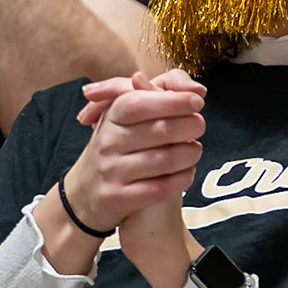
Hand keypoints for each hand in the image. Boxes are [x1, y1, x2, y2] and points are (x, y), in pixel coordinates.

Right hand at [60, 71, 205, 230]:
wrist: (88, 190)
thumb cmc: (121, 143)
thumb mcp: (130, 111)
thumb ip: (162, 91)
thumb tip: (195, 89)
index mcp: (112, 115)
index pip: (140, 102)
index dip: (174, 100)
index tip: (197, 102)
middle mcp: (107, 141)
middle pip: (161, 130)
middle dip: (190, 126)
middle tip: (199, 126)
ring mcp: (110, 171)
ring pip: (166, 159)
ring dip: (190, 153)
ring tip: (193, 150)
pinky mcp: (116, 198)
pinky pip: (162, 188)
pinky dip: (183, 178)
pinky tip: (185, 172)